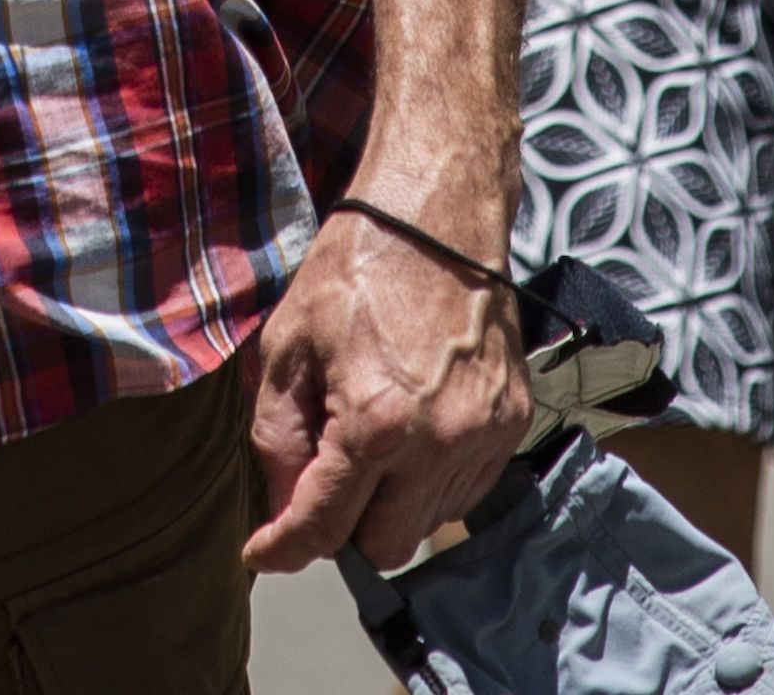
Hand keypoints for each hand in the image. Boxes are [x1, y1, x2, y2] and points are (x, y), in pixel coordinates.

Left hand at [243, 197, 533, 573]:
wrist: (435, 220)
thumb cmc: (354, 270)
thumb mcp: (286, 346)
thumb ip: (277, 436)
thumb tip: (280, 503)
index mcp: (375, 423)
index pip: (324, 526)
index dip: (283, 548)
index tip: (262, 552)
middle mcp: (439, 443)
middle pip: (384, 547)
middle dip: (344, 529)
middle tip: (320, 482)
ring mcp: (484, 437)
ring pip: (428, 523)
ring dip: (389, 504)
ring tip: (367, 438)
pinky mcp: (512, 424)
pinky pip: (465, 491)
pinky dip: (429, 482)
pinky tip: (408, 433)